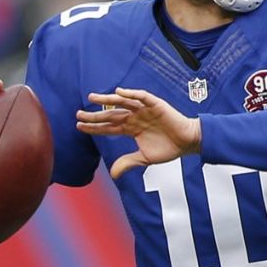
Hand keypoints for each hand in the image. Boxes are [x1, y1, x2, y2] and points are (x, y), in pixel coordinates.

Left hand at [76, 87, 201, 178]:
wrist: (188, 143)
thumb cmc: (169, 149)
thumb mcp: (145, 158)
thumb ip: (128, 162)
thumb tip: (113, 175)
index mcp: (131, 129)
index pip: (109, 127)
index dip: (94, 127)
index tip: (79, 126)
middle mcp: (135, 117)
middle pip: (111, 114)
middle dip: (95, 115)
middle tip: (79, 113)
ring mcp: (144, 110)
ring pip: (122, 103)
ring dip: (107, 100)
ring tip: (92, 98)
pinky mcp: (156, 105)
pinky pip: (141, 97)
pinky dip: (131, 94)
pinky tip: (119, 92)